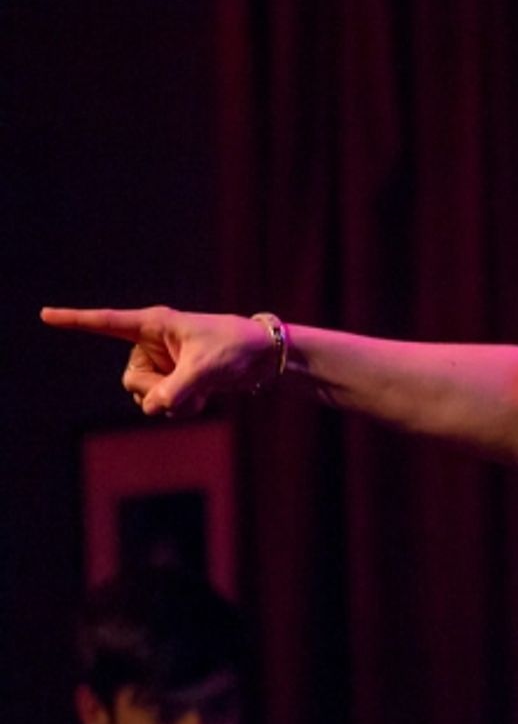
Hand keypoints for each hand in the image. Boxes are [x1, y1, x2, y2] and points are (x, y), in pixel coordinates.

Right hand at [39, 305, 276, 416]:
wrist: (266, 357)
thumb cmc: (238, 348)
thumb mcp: (207, 368)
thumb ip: (176, 389)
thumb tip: (151, 408)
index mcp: (155, 324)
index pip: (107, 323)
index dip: (75, 321)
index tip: (46, 315)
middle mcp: (152, 344)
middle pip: (131, 380)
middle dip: (157, 391)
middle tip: (191, 383)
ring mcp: (161, 365)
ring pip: (146, 397)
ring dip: (173, 402)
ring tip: (202, 388)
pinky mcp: (173, 381)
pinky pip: (161, 405)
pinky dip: (182, 407)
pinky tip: (204, 397)